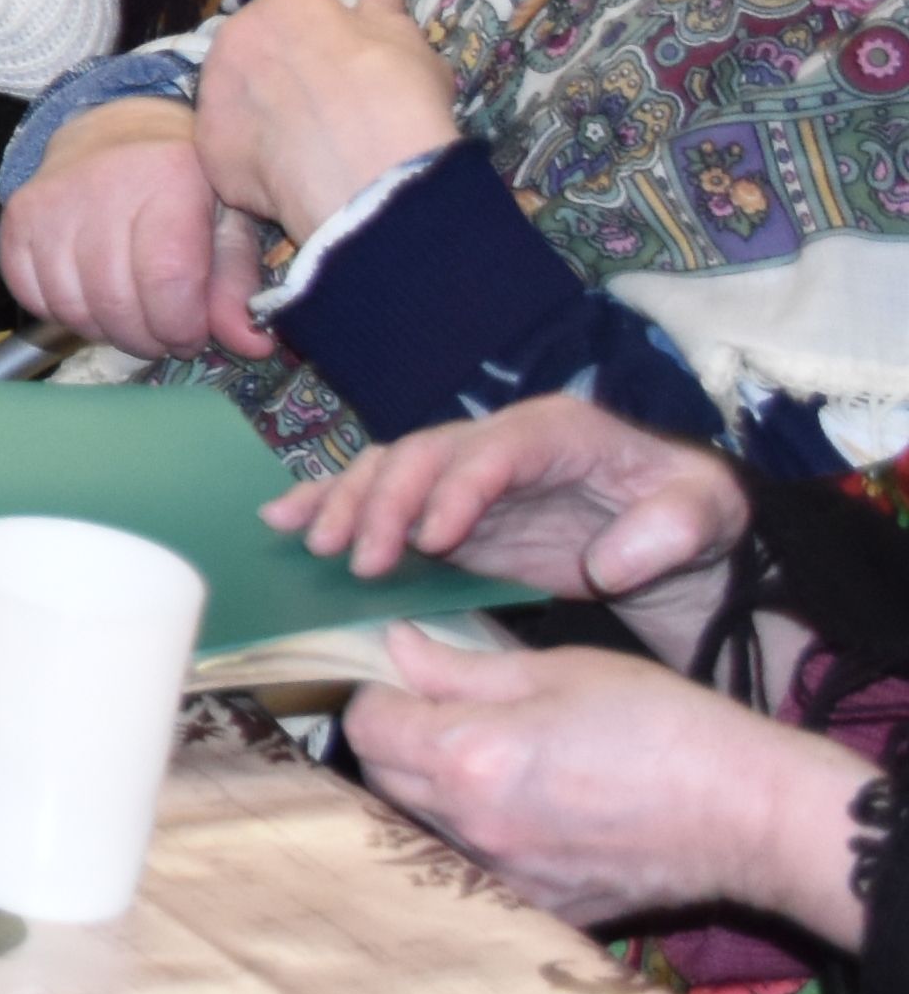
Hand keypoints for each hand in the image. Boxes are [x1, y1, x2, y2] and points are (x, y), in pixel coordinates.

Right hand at [0, 92, 273, 361]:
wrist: (118, 132)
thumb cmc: (183, 185)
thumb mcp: (228, 225)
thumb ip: (237, 288)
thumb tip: (252, 346)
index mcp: (169, 176)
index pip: (166, 279)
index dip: (180, 327)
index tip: (191, 337)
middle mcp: (104, 181)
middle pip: (115, 300)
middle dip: (145, 339)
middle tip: (161, 336)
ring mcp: (52, 198)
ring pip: (71, 306)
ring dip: (104, 331)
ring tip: (128, 318)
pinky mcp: (18, 215)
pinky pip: (29, 293)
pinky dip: (60, 313)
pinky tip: (89, 299)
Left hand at [190, 0, 467, 234]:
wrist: (370, 171)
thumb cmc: (396, 95)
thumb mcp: (408, 42)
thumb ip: (383, 16)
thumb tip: (378, 1)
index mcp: (282, 6)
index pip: (298, 17)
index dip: (326, 47)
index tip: (347, 73)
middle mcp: (235, 40)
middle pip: (257, 55)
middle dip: (285, 78)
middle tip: (325, 111)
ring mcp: (214, 95)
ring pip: (238, 102)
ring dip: (264, 118)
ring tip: (307, 148)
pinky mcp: (208, 148)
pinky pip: (232, 152)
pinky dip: (256, 165)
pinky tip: (291, 180)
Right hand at [272, 391, 748, 616]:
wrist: (680, 530)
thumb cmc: (692, 511)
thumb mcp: (706, 513)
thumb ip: (668, 531)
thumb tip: (607, 562)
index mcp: (556, 431)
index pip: (492, 452)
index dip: (456, 490)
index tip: (434, 541)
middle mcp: (499, 442)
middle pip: (423, 455)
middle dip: (382, 502)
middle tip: (352, 555)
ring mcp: (469, 476)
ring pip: (390, 471)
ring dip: (345, 504)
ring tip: (306, 540)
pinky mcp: (452, 512)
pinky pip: (385, 501)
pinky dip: (335, 507)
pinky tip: (287, 521)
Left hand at [342, 627, 869, 932]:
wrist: (749, 814)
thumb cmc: (663, 726)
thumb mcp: (559, 671)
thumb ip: (461, 668)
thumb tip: (395, 646)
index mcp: (470, 756)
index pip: (366, 727)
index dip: (377, 694)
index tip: (404, 682)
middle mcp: (473, 826)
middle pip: (384, 780)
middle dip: (396, 743)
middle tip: (439, 715)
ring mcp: (504, 876)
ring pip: (422, 827)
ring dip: (430, 792)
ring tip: (485, 763)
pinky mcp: (539, 909)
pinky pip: (473, 870)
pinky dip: (474, 839)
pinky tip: (517, 813)